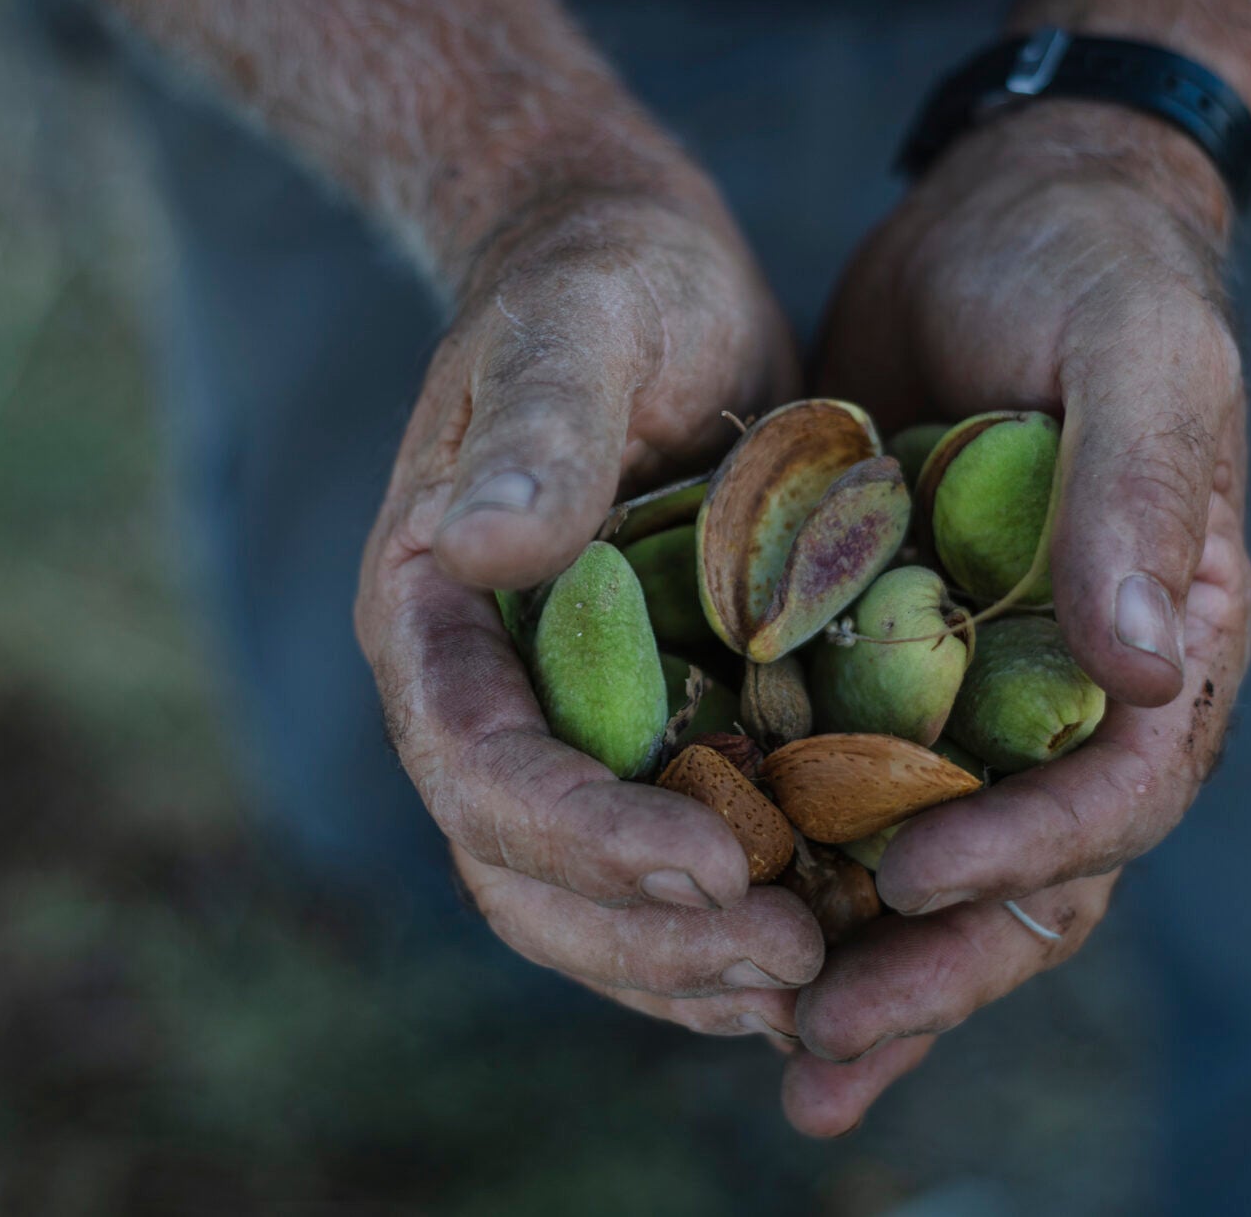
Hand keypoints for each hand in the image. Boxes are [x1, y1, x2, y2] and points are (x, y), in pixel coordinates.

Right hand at [355, 182, 823, 1040]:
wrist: (642, 269)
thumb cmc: (604, 276)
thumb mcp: (579, 325)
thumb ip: (538, 429)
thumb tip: (475, 545)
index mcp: (429, 613)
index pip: (479, 772)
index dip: (586, 839)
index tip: (716, 867)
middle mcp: (478, 690)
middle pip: (521, 872)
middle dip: (645, 937)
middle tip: (790, 961)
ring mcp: (557, 716)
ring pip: (585, 896)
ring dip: (686, 959)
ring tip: (812, 981)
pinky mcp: (640, 720)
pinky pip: (659, 854)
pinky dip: (721, 915)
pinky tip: (821, 937)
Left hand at [787, 104, 1250, 1132]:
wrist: (1008, 208)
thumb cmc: (1091, 264)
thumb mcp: (1137, 349)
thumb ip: (1146, 494)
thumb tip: (1153, 667)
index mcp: (1176, 638)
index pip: (1118, 792)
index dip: (1021, 850)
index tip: (905, 880)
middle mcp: (1084, 687)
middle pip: (1029, 871)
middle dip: (934, 967)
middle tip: (819, 1048)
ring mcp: (988, 682)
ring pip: (940, 857)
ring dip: (870, 964)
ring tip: (783, 1057)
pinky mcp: (895, 658)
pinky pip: (856, 788)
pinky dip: (809, 867)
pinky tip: (727, 929)